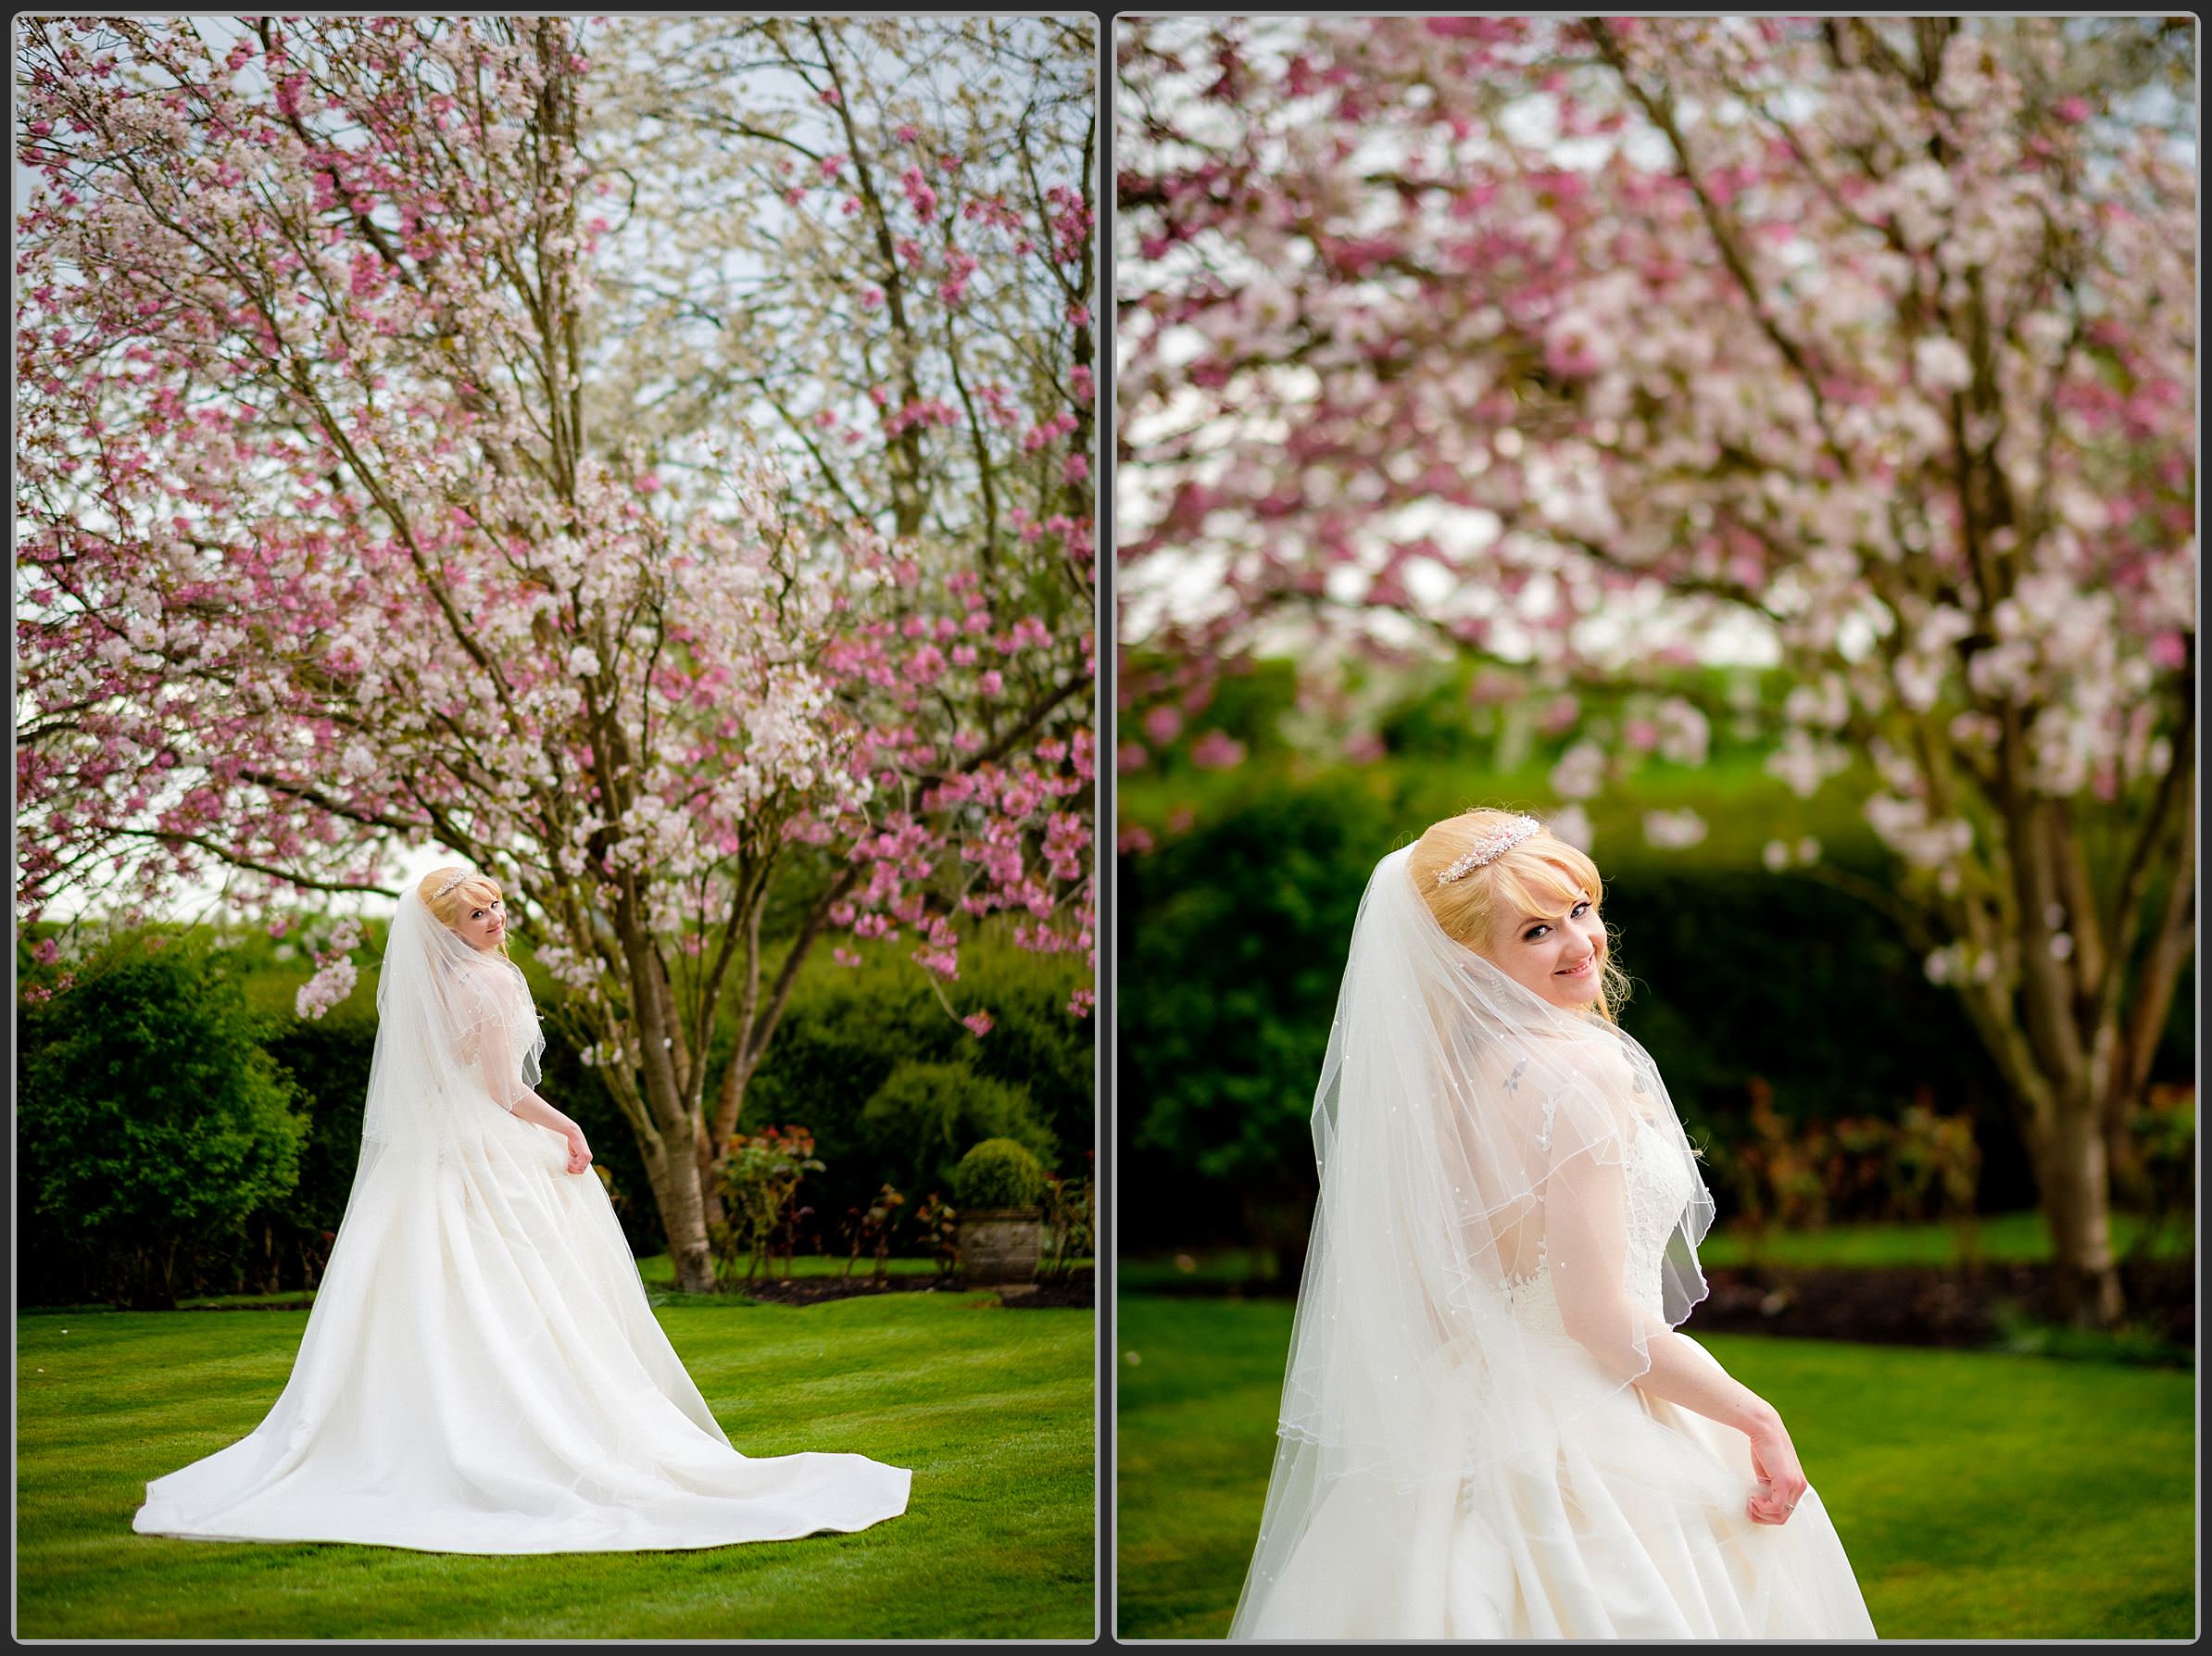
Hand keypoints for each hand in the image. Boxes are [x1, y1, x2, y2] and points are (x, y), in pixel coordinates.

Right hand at [563, 1128, 592, 1176]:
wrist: (574, 1134)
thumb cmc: (573, 1143)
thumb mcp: (574, 1153)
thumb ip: (575, 1159)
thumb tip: (571, 1167)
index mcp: (588, 1157)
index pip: (582, 1169)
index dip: (574, 1170)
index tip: (568, 1167)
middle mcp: (589, 1158)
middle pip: (581, 1171)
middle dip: (573, 1170)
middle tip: (567, 1166)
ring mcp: (588, 1157)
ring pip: (581, 1169)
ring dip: (573, 1169)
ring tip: (568, 1164)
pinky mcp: (585, 1155)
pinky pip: (580, 1166)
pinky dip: (573, 1166)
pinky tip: (569, 1162)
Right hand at [1745, 1411, 1807, 1525]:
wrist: (1765, 1429)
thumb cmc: (1764, 1446)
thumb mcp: (1768, 1471)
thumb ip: (1770, 1486)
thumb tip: (1762, 1500)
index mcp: (1798, 1484)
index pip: (1787, 1510)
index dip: (1769, 1514)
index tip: (1754, 1508)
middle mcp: (1800, 1486)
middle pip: (1784, 1516)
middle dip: (1764, 1518)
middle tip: (1750, 1510)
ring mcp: (1795, 1485)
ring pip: (1780, 1515)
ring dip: (1762, 1513)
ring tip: (1750, 1504)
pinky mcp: (1786, 1482)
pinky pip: (1776, 1507)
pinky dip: (1762, 1508)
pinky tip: (1753, 1500)